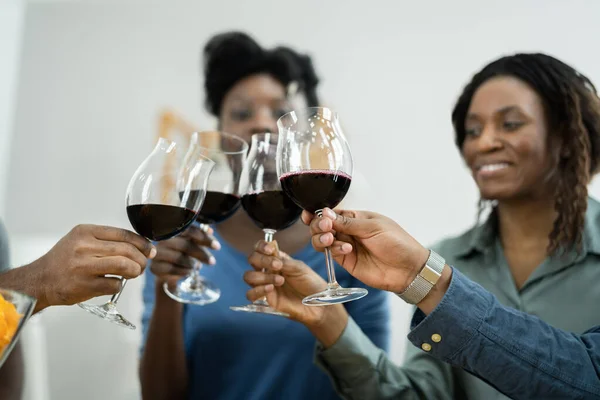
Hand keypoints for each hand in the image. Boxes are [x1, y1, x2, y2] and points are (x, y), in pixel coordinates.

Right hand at [30, 224, 155, 309]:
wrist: (40, 280)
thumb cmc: (65, 260)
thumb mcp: (81, 240)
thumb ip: (107, 240)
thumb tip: (142, 246)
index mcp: (85, 232)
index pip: (123, 234)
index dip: (142, 243)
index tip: (150, 250)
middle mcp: (84, 247)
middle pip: (127, 250)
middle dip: (141, 259)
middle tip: (143, 265)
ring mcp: (83, 266)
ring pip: (124, 265)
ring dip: (135, 271)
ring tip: (134, 273)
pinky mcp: (84, 285)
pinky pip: (115, 284)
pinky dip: (120, 284)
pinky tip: (116, 283)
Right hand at [149, 224, 218, 286]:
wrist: (169, 271)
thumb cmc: (183, 253)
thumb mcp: (193, 243)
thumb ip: (201, 237)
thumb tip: (210, 231)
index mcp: (172, 230)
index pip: (188, 230)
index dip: (203, 237)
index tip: (217, 247)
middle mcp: (162, 240)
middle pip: (184, 245)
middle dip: (201, 254)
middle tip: (212, 262)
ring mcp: (157, 254)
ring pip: (179, 258)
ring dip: (191, 264)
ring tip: (196, 266)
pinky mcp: (154, 267)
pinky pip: (172, 269)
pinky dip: (183, 271)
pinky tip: (188, 272)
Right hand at [244, 240, 348, 346]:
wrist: (317, 303)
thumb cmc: (310, 283)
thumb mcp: (300, 268)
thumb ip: (284, 261)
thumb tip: (272, 254)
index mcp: (276, 259)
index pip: (260, 248)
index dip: (261, 246)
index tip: (270, 250)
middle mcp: (268, 270)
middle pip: (252, 260)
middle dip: (262, 260)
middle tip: (277, 266)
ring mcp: (265, 284)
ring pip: (249, 276)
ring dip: (262, 276)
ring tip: (280, 280)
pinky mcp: (265, 299)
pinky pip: (250, 294)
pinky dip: (258, 290)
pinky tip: (270, 289)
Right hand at [302, 208, 429, 293]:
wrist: (408, 269)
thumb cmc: (397, 243)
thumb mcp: (373, 227)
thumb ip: (347, 222)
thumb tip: (325, 213)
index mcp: (355, 218)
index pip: (331, 213)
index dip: (318, 213)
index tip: (309, 214)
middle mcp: (348, 231)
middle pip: (322, 226)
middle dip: (319, 225)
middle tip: (326, 227)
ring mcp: (346, 246)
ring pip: (323, 240)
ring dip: (322, 237)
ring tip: (331, 238)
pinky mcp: (347, 262)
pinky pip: (332, 253)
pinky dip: (335, 249)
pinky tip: (347, 249)